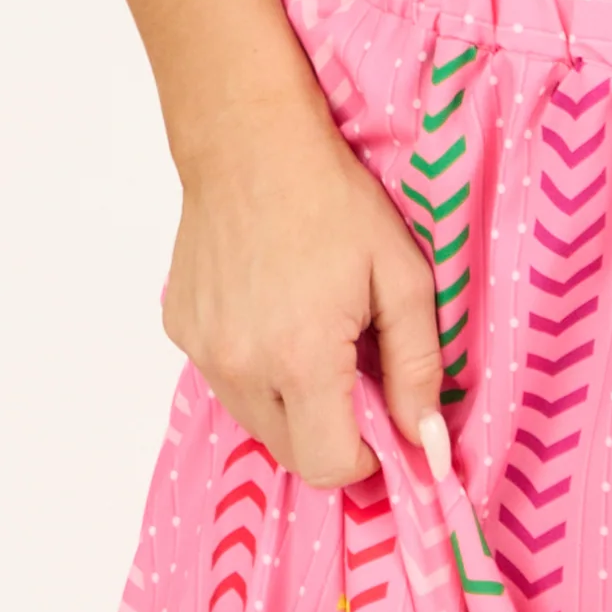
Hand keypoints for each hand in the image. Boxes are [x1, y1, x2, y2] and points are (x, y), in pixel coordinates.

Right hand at [162, 80, 442, 490]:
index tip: (382, 431)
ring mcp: (203, 351)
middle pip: (291, 453)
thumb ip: (417, 371)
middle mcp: (241, 367)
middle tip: (353, 373)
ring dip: (291, 403)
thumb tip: (429, 447)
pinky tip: (272, 313)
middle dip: (330, 433)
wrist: (250, 144)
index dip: (364, 461)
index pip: (327, 467)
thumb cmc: (334, 202)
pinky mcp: (182, 331)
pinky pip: (225, 380)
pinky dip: (254, 368)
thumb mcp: (403, 280)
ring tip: (312, 336)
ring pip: (256, 421)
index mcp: (302, 360)